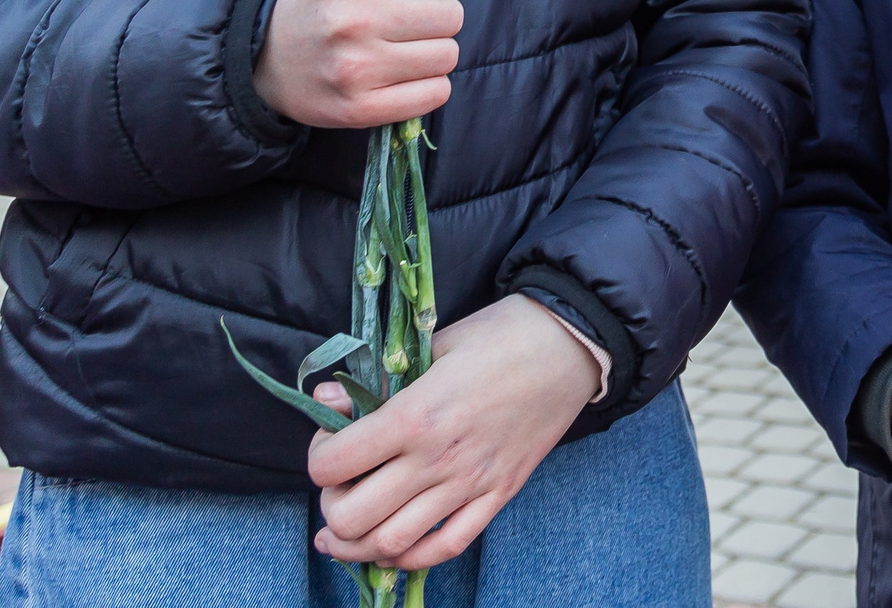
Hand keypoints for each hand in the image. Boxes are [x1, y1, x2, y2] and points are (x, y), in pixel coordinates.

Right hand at [256, 0, 472, 127]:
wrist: (263, 58)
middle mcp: (349, 18)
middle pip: (451, 16)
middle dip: (435, 16)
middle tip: (399, 20)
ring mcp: (353, 68)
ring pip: (447, 56)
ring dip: (432, 51)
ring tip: (396, 47)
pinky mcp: (358, 109)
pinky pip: (435, 95)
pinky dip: (427, 87)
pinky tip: (397, 76)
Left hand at [308, 294, 599, 570]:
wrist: (572, 346)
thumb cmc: (502, 335)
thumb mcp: (435, 344)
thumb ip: (378, 380)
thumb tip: (326, 401)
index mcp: (416, 415)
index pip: (334, 464)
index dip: (318, 456)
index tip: (331, 440)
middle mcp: (438, 459)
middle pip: (353, 516)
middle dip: (331, 507)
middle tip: (340, 486)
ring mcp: (470, 484)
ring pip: (391, 543)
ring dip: (357, 544)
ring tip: (347, 530)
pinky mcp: (498, 496)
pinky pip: (445, 548)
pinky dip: (410, 556)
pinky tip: (392, 545)